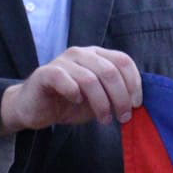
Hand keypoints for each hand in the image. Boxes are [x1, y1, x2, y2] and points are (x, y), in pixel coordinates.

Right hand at [0, 45, 142, 132]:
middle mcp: (81, 53)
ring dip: (102, 103)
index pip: (124, 61)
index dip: (134, 83)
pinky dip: (75, 93)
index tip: (136, 105)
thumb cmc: (69, 103)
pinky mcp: (45, 73)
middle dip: (121, 97)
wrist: (35, 109)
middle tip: (123, 117)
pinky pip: (65, 80)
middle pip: (110, 71)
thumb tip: (137, 103)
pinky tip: (76, 103)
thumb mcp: (99, 99)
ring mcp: (62, 61)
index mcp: (97, 56)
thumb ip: (116, 95)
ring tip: (104, 119)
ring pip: (90, 78)